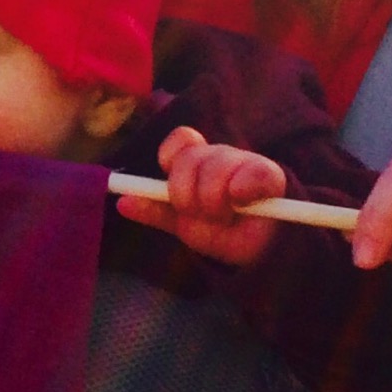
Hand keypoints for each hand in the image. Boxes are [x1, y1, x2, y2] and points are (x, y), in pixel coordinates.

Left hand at [112, 127, 285, 264]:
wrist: (260, 252)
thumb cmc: (221, 232)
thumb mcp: (184, 224)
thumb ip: (156, 211)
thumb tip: (121, 202)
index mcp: (198, 162)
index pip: (182, 139)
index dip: (172, 155)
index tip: (168, 172)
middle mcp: (220, 157)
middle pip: (192, 158)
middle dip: (188, 193)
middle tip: (201, 214)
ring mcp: (245, 163)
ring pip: (217, 165)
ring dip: (214, 200)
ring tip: (224, 217)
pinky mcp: (270, 175)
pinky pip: (252, 173)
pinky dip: (242, 189)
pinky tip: (243, 202)